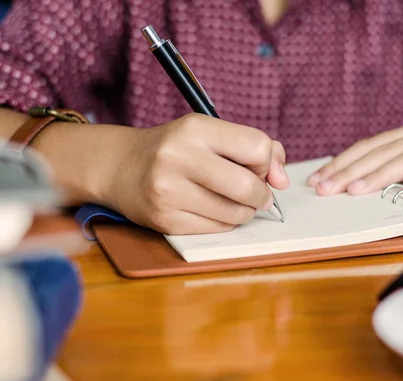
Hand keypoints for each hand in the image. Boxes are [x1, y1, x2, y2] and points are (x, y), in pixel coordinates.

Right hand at [102, 114, 288, 234]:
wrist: (120, 167)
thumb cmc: (175, 148)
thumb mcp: (209, 133)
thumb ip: (255, 147)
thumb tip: (282, 180)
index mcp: (195, 128)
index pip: (257, 147)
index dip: (267, 162)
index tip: (258, 168)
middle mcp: (178, 158)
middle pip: (248, 187)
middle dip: (262, 195)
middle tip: (257, 194)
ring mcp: (168, 192)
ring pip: (235, 214)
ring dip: (245, 212)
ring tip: (233, 201)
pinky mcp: (164, 220)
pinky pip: (216, 229)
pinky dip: (224, 223)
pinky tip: (213, 210)